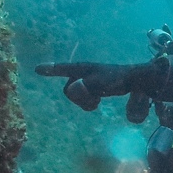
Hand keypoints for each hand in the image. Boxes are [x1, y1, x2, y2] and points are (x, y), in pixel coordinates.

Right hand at [35, 62, 155, 121]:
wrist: (135, 81)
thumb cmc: (117, 80)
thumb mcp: (99, 83)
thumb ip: (85, 87)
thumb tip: (73, 90)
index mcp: (82, 68)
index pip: (63, 69)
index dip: (51, 70)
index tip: (38, 69)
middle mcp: (83, 73)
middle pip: (68, 90)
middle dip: (78, 98)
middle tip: (95, 100)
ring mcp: (88, 80)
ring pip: (75, 96)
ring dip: (84, 102)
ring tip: (98, 101)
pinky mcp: (94, 87)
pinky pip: (83, 99)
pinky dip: (88, 103)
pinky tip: (97, 103)